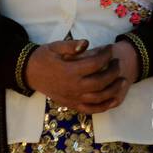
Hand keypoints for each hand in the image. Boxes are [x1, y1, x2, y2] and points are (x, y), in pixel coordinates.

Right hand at [23, 38, 137, 114]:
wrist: (29, 73)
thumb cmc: (43, 57)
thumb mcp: (54, 46)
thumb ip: (71, 45)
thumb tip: (87, 43)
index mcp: (69, 71)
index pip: (95, 63)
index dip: (106, 55)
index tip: (110, 48)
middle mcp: (73, 87)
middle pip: (101, 81)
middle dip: (113, 71)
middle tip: (117, 62)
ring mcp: (73, 98)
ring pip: (99, 97)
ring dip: (114, 89)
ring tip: (123, 80)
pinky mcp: (72, 105)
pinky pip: (91, 109)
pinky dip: (104, 106)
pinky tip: (114, 99)